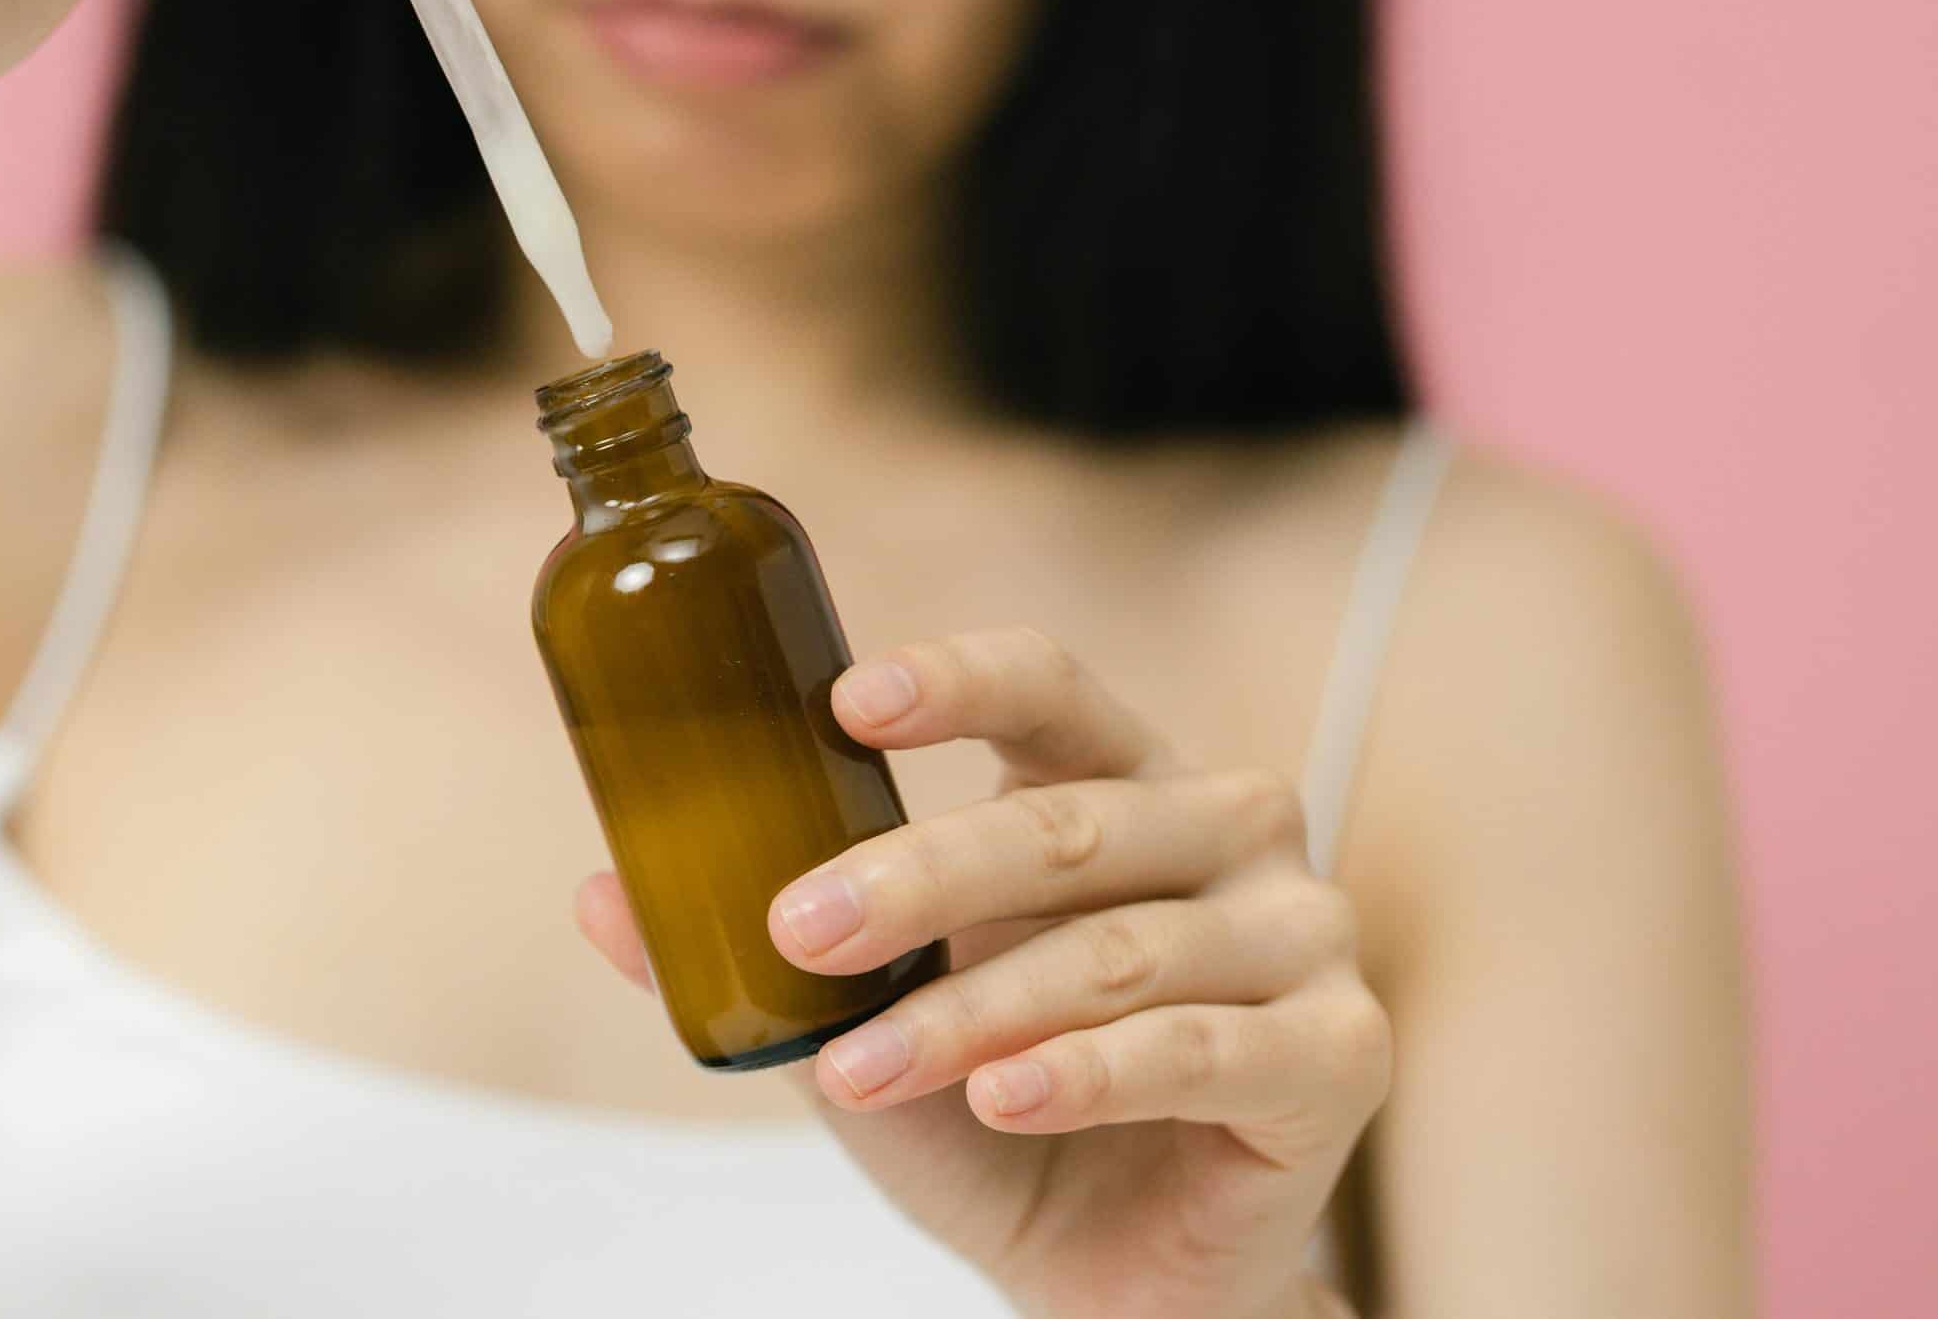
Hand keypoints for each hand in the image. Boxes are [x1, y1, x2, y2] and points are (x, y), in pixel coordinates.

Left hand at [574, 627, 1387, 1318]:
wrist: (1120, 1281)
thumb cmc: (1003, 1122)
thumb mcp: (869, 1030)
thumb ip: (766, 959)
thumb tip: (599, 895)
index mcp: (1125, 784)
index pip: (1050, 688)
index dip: (956, 679)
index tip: (843, 699)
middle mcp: (1229, 830)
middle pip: (1067, 821)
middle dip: (917, 876)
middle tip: (798, 929)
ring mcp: (1300, 935)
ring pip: (1115, 950)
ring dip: (970, 1015)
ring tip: (857, 1073)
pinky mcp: (1337, 1054)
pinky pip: (1198, 1049)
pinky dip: (1085, 1075)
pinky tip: (1002, 1099)